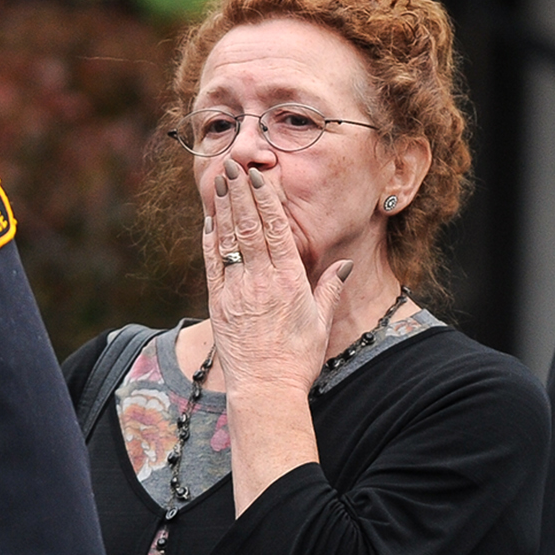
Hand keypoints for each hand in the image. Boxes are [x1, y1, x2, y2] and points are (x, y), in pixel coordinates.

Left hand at [203, 161, 352, 394]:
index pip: (276, 229)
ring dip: (223, 207)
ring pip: (228, 239)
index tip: (260, 175)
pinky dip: (210, 238)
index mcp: (289, 281)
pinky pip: (213, 263)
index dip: (266, 199)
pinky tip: (209, 220)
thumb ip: (329, 288)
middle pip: (249, 225)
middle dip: (240, 192)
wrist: (265, 390)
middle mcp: (261, 280)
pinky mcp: (218, 303)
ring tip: (219, 181)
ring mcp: (237, 290)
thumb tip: (345, 266)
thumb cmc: (298, 359)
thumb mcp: (321, 322)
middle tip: (233, 165)